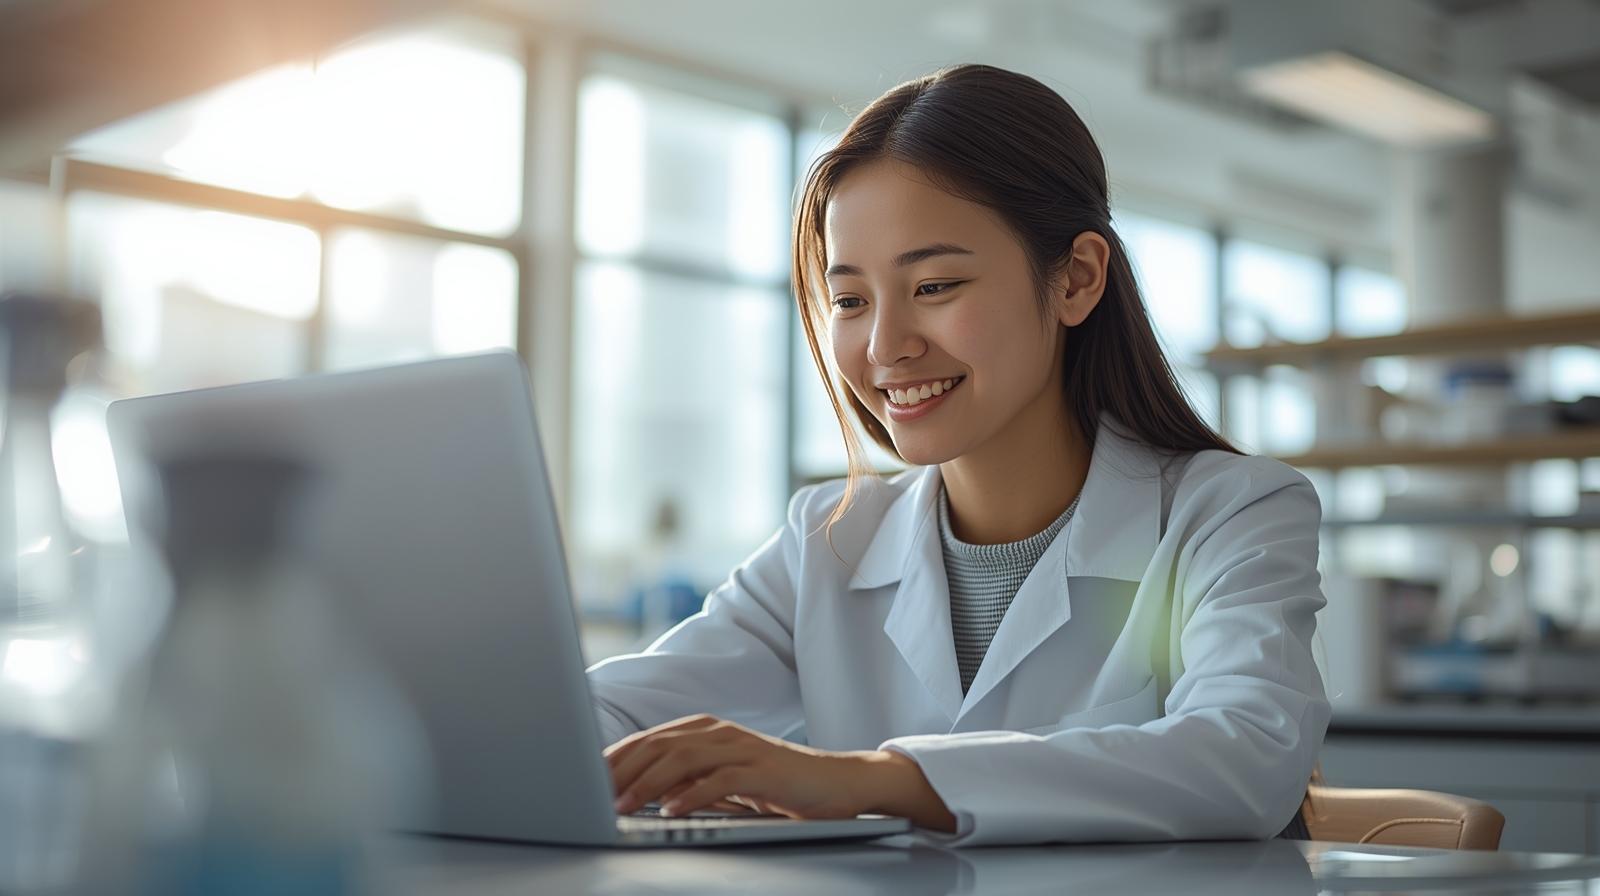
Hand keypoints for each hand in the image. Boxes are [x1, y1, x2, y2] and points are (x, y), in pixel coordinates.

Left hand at [604, 714, 877, 819]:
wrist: (837, 782)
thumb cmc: (775, 785)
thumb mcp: (722, 780)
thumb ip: (685, 779)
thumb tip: (633, 793)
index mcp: (704, 730)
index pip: (649, 740)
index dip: (614, 759)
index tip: (583, 780)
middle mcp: (719, 732)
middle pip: (659, 745)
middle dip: (621, 771)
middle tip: (592, 795)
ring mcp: (742, 747)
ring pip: (683, 759)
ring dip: (648, 784)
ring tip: (622, 806)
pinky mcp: (764, 769)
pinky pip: (722, 780)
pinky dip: (693, 794)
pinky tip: (671, 810)